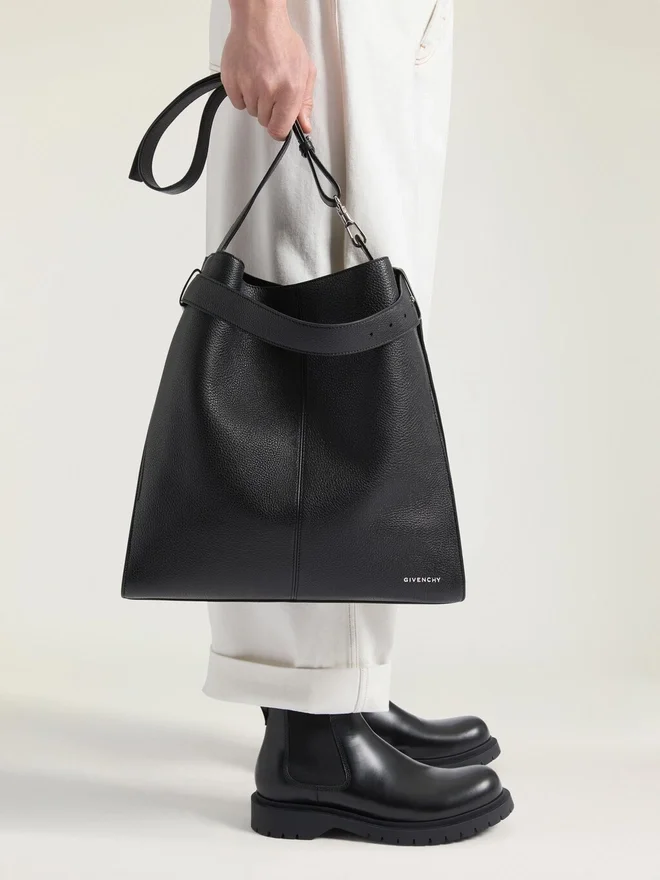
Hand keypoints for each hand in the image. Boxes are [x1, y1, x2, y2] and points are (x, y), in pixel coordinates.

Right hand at [222, 0, 315, 139]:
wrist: (259, 20)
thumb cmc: (282, 41)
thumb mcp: (304, 70)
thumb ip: (305, 102)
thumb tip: (304, 125)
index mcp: (289, 90)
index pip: (279, 130)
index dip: (280, 129)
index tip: (280, 125)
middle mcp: (268, 90)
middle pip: (265, 121)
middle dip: (269, 110)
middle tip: (272, 89)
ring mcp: (248, 86)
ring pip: (251, 111)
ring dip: (256, 101)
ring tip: (261, 79)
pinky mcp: (231, 81)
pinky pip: (237, 102)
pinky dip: (242, 94)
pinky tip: (249, 78)